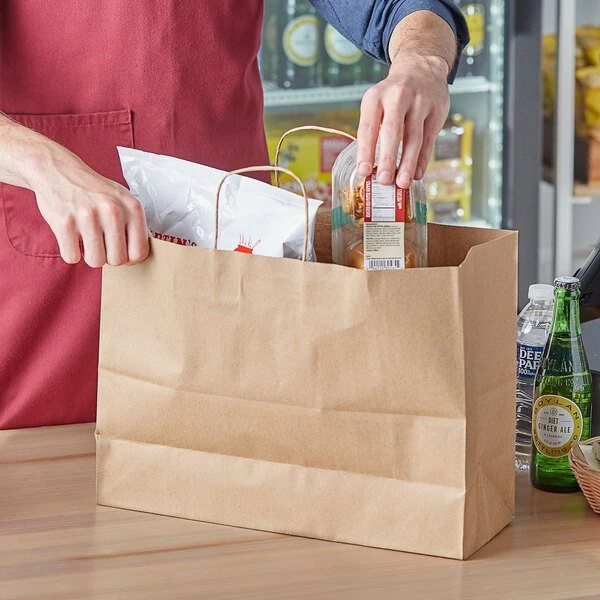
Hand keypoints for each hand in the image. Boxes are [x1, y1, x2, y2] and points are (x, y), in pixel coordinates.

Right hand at [32, 144, 148, 266]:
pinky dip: (70, 252)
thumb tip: (141, 253)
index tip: (121, 253)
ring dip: (89, 256)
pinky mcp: (64, 222)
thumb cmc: (93, 189)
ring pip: (95, 261)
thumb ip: (135, 224)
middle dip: (108, 257)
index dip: (130, 259)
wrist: (58, 170)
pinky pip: (71, 257)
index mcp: (132, 207)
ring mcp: (88, 216)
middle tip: (101, 244)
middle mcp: (113, 211)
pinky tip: (71, 237)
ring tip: (86, 240)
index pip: (139, 252)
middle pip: (117, 260)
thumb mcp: (122, 199)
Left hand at [356, 52, 449, 188]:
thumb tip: (370, 169)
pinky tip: (417, 173)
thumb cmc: (393, 95)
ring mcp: (420, 102)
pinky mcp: (436, 110)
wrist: (422, 68)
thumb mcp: (376, 104)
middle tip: (385, 180)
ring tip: (402, 183)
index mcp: (375, 97)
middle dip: (388, 158)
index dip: (365, 151)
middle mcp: (397, 96)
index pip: (368, 128)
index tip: (364, 171)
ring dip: (408, 163)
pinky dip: (423, 159)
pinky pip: (429, 139)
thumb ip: (373, 131)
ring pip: (414, 137)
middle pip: (392, 132)